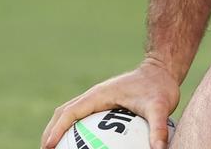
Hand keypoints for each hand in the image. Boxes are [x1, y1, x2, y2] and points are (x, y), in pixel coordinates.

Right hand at [40, 57, 180, 148]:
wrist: (162, 70)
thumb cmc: (160, 86)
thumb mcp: (161, 107)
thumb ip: (159, 128)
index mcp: (99, 94)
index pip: (70, 112)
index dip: (57, 130)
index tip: (48, 146)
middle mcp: (94, 95)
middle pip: (63, 113)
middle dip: (50, 132)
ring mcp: (97, 98)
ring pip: (69, 113)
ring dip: (59, 129)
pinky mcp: (103, 102)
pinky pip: (82, 116)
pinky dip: (74, 128)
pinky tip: (82, 144)